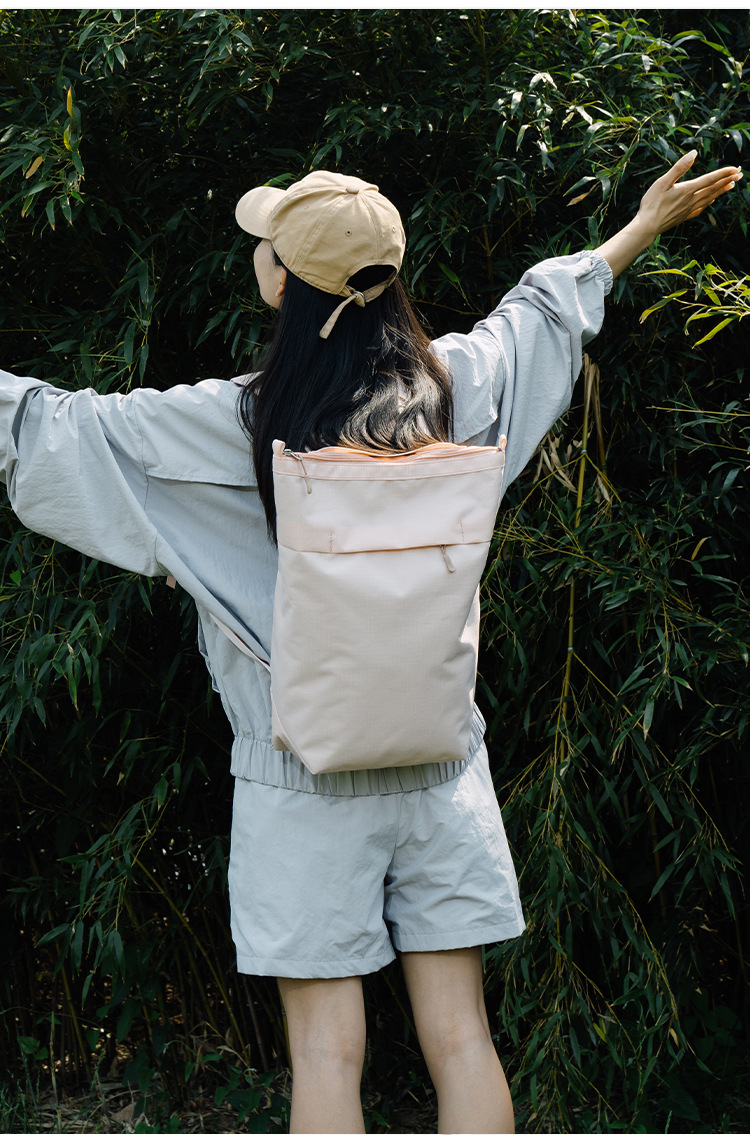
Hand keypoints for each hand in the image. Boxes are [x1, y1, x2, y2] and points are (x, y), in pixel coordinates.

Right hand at [596, 151, 742, 278]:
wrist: (647, 227)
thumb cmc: (652, 204)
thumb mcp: (663, 182)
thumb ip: (679, 167)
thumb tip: (693, 153)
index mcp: (687, 189)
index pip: (710, 179)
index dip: (723, 173)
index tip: (735, 168)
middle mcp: (691, 200)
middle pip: (713, 188)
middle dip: (727, 180)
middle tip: (740, 174)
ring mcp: (688, 209)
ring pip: (709, 198)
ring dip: (721, 191)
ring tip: (732, 185)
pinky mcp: (683, 217)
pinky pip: (700, 209)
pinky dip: (709, 203)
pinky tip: (711, 201)